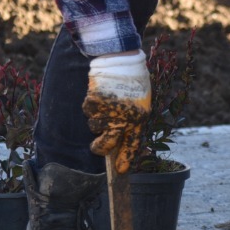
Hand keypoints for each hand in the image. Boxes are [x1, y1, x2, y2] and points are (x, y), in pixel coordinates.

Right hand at [83, 50, 150, 173]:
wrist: (120, 59)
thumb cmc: (133, 83)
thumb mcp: (141, 103)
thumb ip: (133, 122)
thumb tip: (121, 141)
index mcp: (139, 118)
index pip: (132, 145)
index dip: (126, 160)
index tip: (121, 170)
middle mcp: (122, 117)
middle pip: (104, 145)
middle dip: (100, 148)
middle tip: (99, 145)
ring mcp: (106, 111)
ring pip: (94, 126)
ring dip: (98, 119)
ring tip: (107, 104)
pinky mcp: (92, 102)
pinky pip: (88, 111)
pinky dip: (92, 106)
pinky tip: (100, 95)